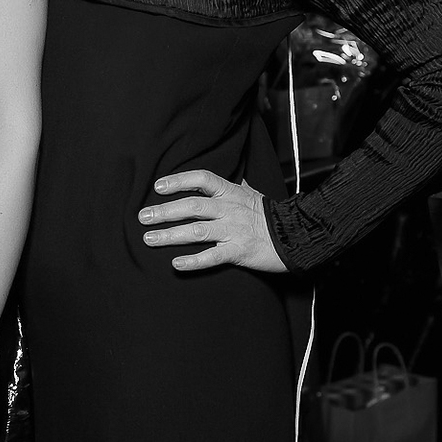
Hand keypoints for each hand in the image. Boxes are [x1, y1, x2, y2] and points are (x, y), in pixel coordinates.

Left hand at [139, 169, 287, 273]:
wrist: (298, 236)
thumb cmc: (273, 216)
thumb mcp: (253, 194)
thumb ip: (235, 186)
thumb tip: (225, 176)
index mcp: (232, 193)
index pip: (202, 180)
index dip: (179, 181)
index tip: (158, 187)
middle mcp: (230, 209)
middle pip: (192, 206)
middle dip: (164, 211)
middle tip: (142, 217)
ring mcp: (234, 230)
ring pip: (196, 231)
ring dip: (170, 235)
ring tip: (149, 239)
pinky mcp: (239, 251)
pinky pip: (212, 257)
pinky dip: (193, 261)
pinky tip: (176, 264)